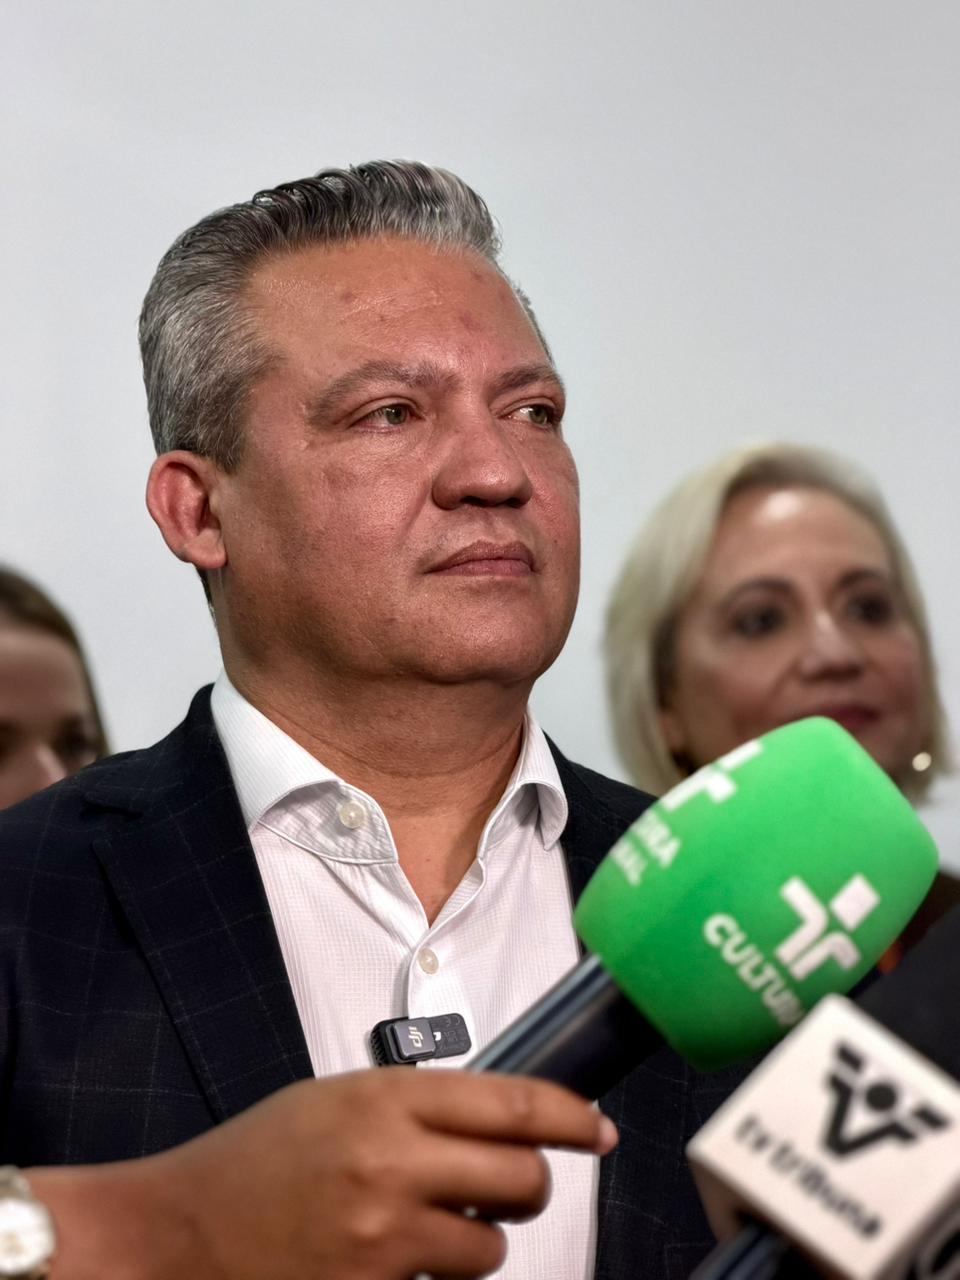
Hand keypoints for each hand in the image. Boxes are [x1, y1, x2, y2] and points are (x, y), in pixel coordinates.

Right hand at [33, 1068, 616, 1279]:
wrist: (182, 1229)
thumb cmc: (259, 1155)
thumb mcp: (339, 1099)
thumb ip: (416, 1105)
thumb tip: (497, 1122)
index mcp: (386, 1097)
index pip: (513, 1103)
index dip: (570, 1116)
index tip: (598, 1128)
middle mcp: (393, 1161)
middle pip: (522, 1176)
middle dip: (532, 1184)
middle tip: (514, 1184)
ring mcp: (384, 1235)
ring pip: (494, 1247)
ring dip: (483, 1238)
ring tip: (437, 1224)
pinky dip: (444, 1274)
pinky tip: (404, 1255)